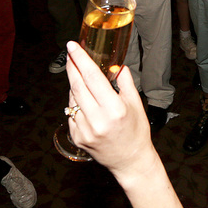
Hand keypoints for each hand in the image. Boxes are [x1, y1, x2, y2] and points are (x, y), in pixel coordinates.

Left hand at [65, 41, 156, 175]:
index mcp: (114, 109)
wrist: (130, 160)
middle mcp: (98, 120)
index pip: (92, 77)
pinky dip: (75, 101)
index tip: (73, 46)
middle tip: (70, 54)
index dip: (81, 59)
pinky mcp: (77, 137)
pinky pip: (71, 113)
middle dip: (72, 67)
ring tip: (79, 75)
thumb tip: (117, 65)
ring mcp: (85, 130)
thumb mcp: (135, 104)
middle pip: (77, 86)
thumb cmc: (136, 131)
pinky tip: (82, 98)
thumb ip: (125, 82)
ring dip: (73, 84)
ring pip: (72, 98)